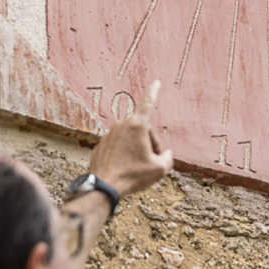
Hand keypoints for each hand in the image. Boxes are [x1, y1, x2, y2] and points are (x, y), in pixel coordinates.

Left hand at [88, 80, 172, 196]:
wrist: (104, 186)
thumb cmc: (133, 176)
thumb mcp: (160, 169)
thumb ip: (167, 158)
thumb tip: (166, 154)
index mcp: (137, 126)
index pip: (148, 104)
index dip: (153, 92)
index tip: (155, 82)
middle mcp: (122, 126)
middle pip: (143, 130)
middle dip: (151, 143)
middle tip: (153, 161)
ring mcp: (109, 135)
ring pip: (130, 139)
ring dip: (137, 150)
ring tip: (137, 169)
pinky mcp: (101, 145)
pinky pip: (118, 147)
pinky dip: (124, 156)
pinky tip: (124, 170)